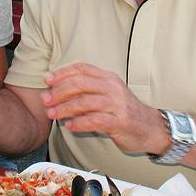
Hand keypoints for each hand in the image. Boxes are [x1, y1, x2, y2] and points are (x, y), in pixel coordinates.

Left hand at [41, 63, 166, 153]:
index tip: (47, 80)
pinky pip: (95, 120)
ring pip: (85, 102)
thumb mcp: (105, 94)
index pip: (82, 68)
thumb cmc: (121, 110)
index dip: (62, 73)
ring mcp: (117, 104)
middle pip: (81, 83)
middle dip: (59, 92)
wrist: (149, 127)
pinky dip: (80, 123)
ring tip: (52, 114)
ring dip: (65, 108)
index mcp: (107, 77)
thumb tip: (54, 91)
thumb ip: (84, 91)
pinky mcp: (120, 121)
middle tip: (45, 101)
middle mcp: (112, 87)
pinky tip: (69, 126)